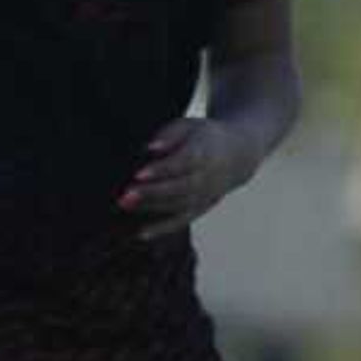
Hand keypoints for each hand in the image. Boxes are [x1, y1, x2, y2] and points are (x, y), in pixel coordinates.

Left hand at [120, 116, 261, 237]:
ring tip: (124, 205)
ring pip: (177, 205)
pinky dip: (162, 229)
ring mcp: (205, 196)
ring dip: (151, 208)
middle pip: (179, 188)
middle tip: (125, 195)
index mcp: (205, 152)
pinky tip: (141, 234)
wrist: (236, 156)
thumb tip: (150, 147)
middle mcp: (207, 177)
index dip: (162, 169)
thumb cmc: (203, 138)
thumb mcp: (190, 126)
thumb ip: (170, 134)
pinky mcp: (200, 208)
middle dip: (151, 193)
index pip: (183, 162)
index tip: (139, 173)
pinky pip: (181, 221)